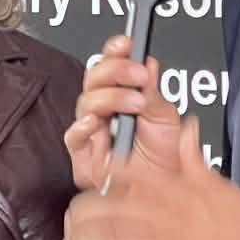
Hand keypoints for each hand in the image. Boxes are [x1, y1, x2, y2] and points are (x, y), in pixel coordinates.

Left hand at [63, 116, 239, 239]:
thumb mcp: (219, 183)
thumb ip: (193, 157)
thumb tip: (187, 129)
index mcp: (169, 189)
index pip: (118, 174)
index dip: (96, 182)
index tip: (89, 192)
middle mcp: (157, 216)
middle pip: (96, 211)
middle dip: (77, 223)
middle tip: (73, 231)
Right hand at [64, 35, 182, 189]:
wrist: (166, 196)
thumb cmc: (165, 163)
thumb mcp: (167, 119)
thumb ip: (154, 91)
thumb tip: (147, 62)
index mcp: (122, 97)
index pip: (110, 66)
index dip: (114, 51)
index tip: (126, 43)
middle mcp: (104, 112)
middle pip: (93, 78)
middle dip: (115, 70)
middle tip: (139, 76)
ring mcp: (93, 133)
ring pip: (84, 102)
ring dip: (110, 97)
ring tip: (135, 103)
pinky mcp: (84, 157)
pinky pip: (73, 138)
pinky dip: (83, 127)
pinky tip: (96, 122)